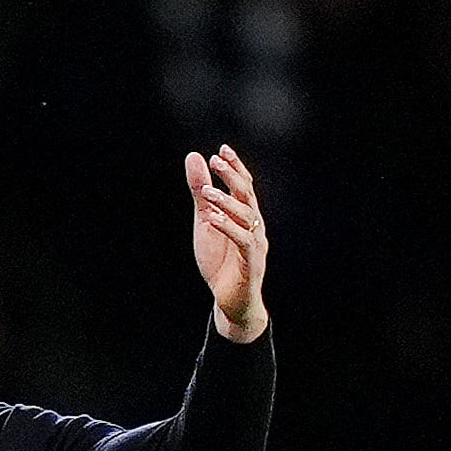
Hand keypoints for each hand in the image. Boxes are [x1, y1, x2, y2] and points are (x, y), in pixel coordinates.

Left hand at [186, 144, 268, 341]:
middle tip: (216, 161)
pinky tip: (212, 220)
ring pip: (247, 216)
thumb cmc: (220, 261)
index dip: (235, 167)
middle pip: (248, 195)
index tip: (222, 150)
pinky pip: (243, 241)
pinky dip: (228, 229)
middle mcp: (254, 227)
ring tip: (206, 193)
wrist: (230, 300)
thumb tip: (195, 158)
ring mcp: (255, 244)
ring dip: (227, 202)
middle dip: (233, 176)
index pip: (244, 186)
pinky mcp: (251, 263)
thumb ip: (201, 195)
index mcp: (244, 217)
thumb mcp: (206, 223)